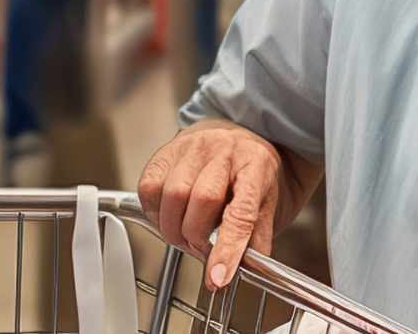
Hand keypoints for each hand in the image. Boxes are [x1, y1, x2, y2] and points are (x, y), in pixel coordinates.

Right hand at [137, 121, 282, 289]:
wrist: (240, 140)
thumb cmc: (252, 174)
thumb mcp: (267, 205)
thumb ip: (257, 240)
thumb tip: (245, 272)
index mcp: (256, 166)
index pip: (240, 213)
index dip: (227, 250)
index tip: (217, 278)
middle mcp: (225, 151)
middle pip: (202, 201)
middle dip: (197, 237)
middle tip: (202, 248)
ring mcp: (194, 148)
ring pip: (173, 195)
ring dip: (174, 228)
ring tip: (187, 233)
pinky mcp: (167, 151)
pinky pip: (149, 187)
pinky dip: (154, 211)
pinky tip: (170, 215)